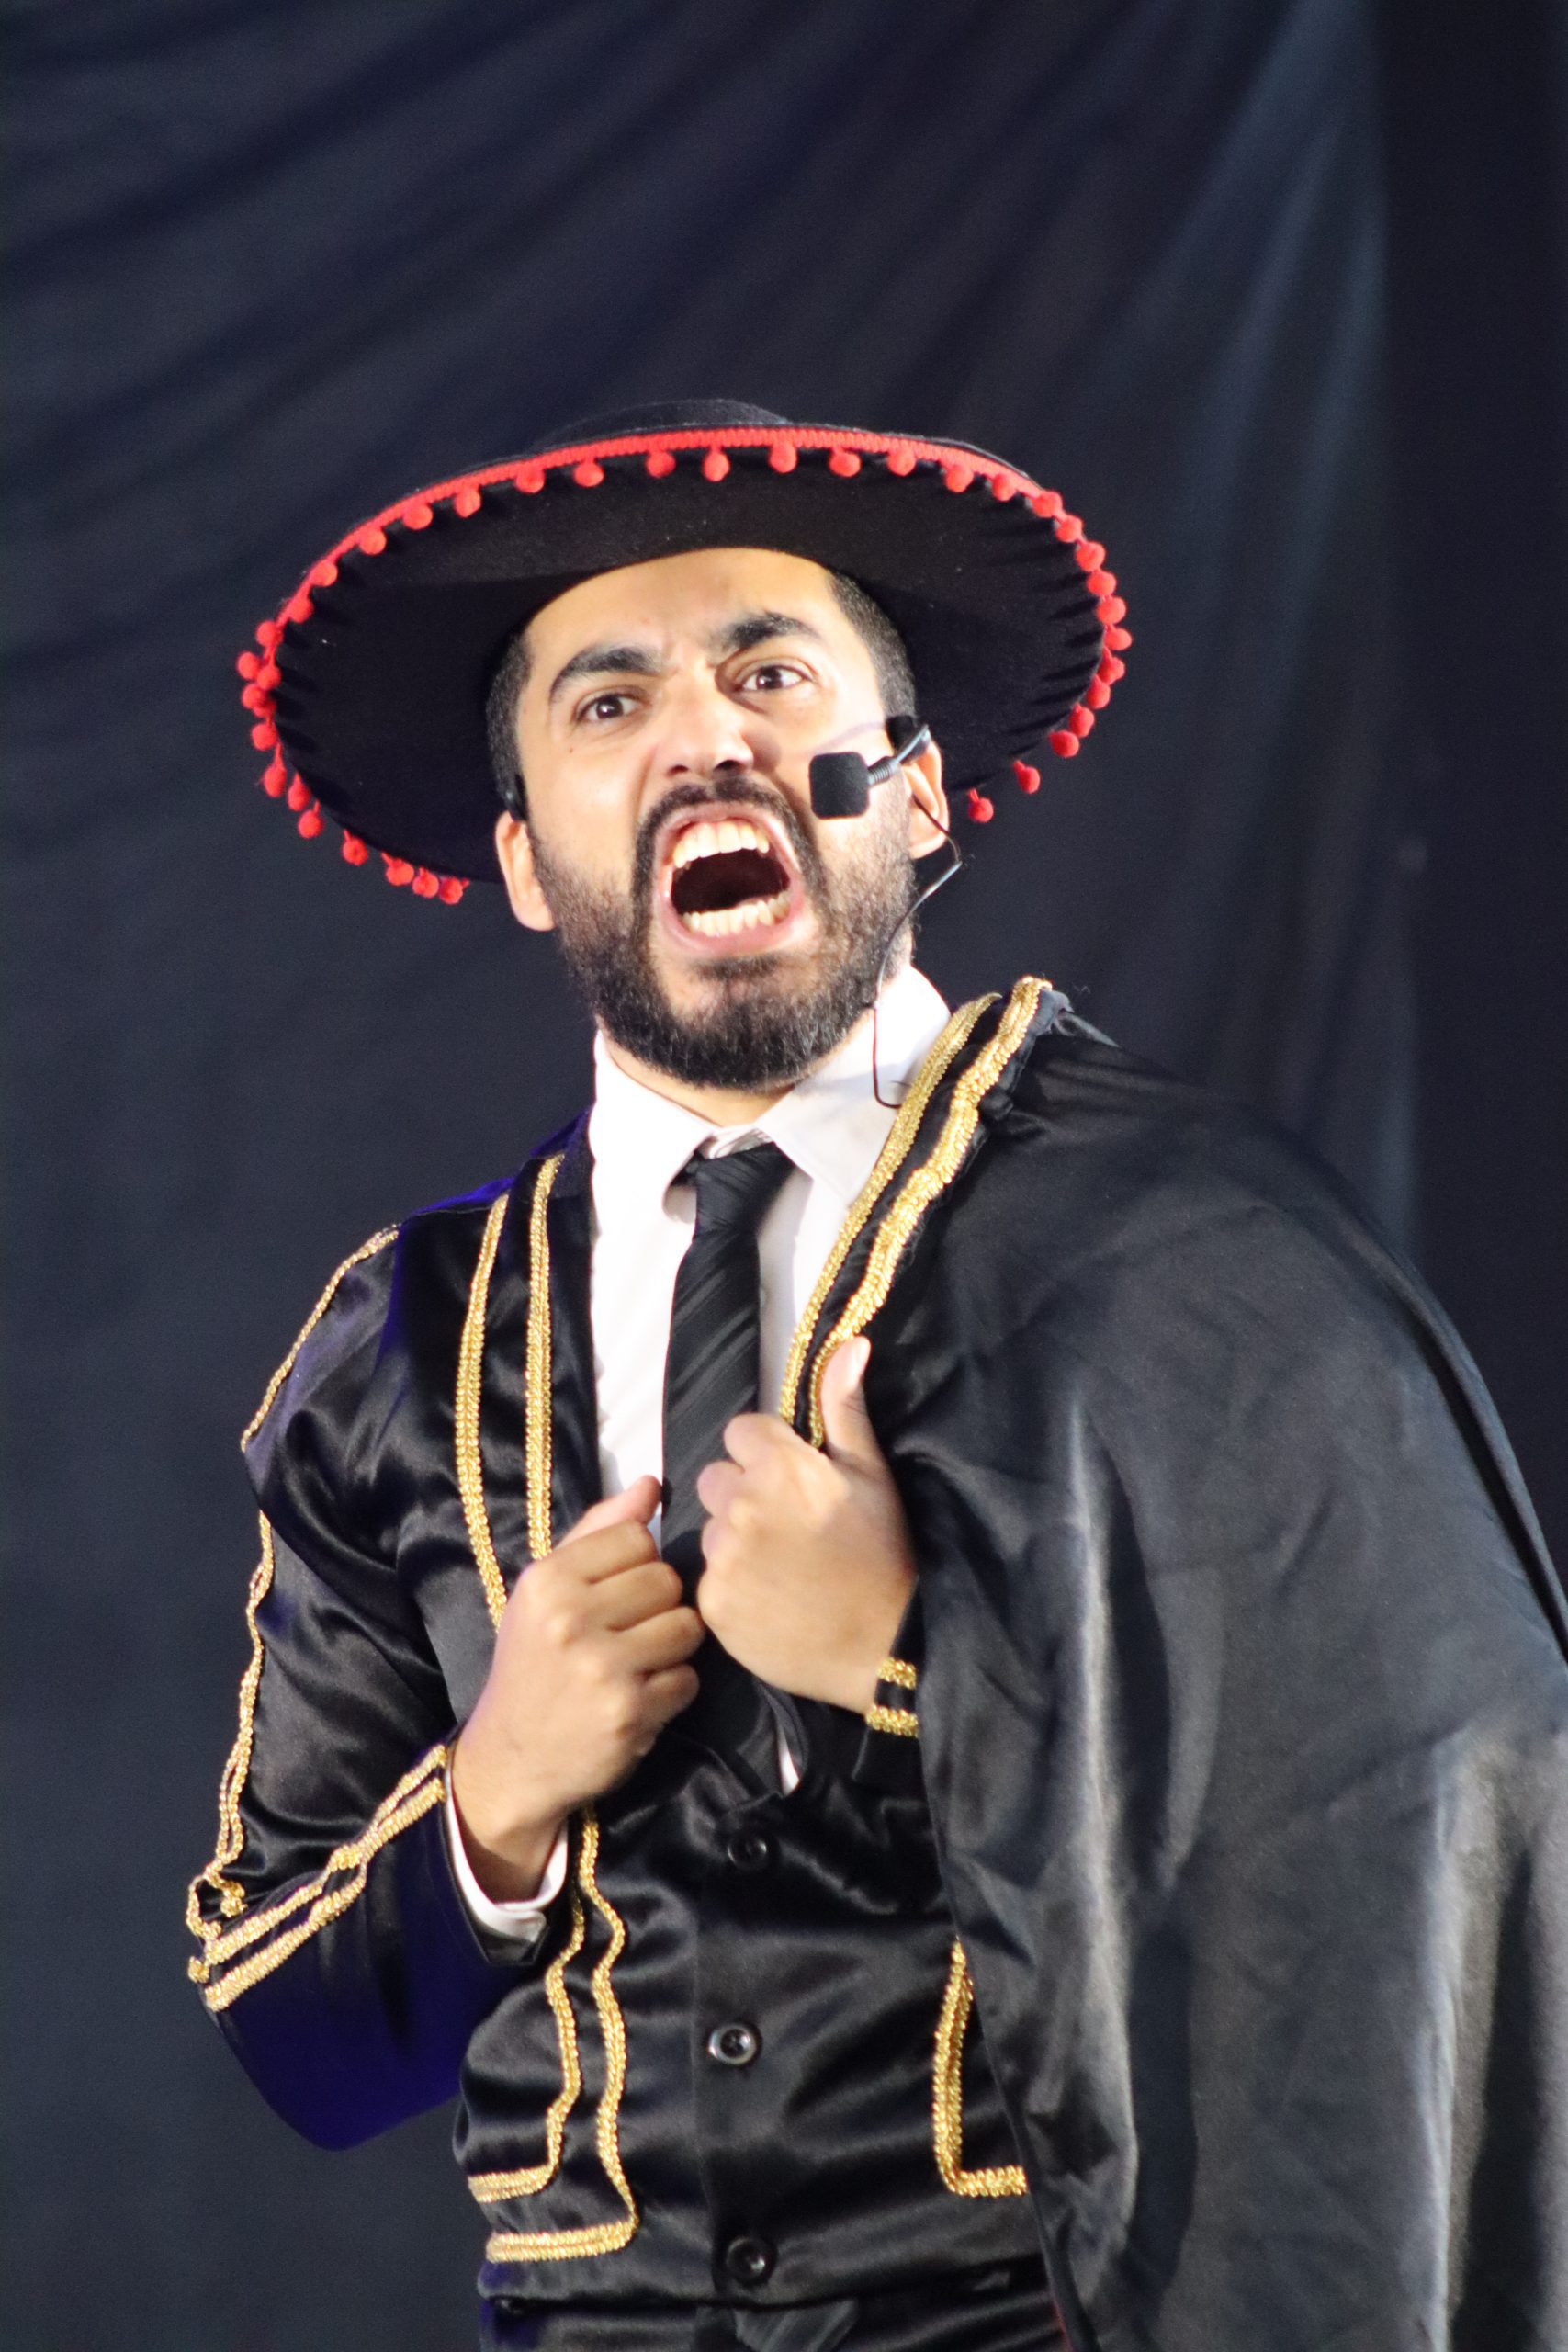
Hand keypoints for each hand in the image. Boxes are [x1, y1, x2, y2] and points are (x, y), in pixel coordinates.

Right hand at [451, 1475, 702, 1900]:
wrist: (513, 1759)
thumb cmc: (533, 1664)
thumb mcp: (546, 1591)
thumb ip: (598, 1532)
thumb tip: (651, 1485)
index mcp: (548, 1580)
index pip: (636, 1536)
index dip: (637, 1564)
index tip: (615, 1593)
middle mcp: (570, 1619)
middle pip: (667, 1579)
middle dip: (659, 1605)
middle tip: (630, 1632)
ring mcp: (601, 1668)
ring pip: (687, 1626)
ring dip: (673, 1647)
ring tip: (640, 1663)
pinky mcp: (629, 1714)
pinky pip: (688, 1679)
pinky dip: (673, 1691)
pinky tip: (641, 1698)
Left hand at [694, 1338, 914, 1713]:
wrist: (884, 1645)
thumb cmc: (884, 1555)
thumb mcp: (872, 1476)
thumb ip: (845, 1408)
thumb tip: (850, 1344)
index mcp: (782, 1466)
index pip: (740, 1432)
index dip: (766, 1455)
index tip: (794, 1484)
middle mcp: (743, 1505)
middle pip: (716, 1479)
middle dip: (743, 1494)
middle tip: (787, 1529)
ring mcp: (724, 1556)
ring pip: (710, 1529)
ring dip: (735, 1541)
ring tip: (781, 1568)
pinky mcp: (713, 1602)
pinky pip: (707, 1578)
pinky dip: (730, 1586)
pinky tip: (768, 1598)